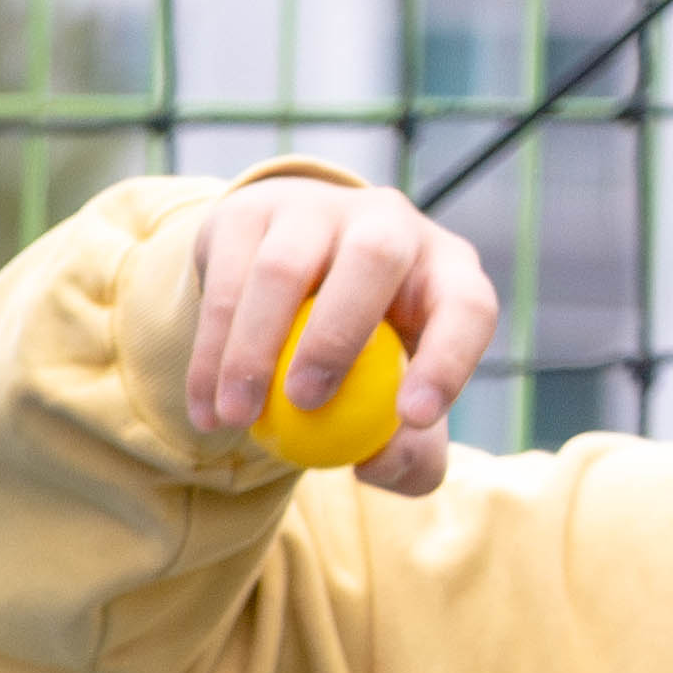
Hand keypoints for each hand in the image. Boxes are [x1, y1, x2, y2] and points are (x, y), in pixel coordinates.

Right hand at [178, 178, 506, 489]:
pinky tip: (206, 408)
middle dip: (339, 330)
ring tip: (238, 419)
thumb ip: (407, 457)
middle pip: (376, 255)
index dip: (449, 359)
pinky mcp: (248, 214)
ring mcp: (317, 210)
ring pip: (282, 268)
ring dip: (253, 350)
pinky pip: (225, 281)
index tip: (410, 419)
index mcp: (445, 271)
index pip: (466, 306)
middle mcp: (390, 223)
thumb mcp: (393, 413)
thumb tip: (376, 462)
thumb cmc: (359, 367)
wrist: (283, 289)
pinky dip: (210, 353)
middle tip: (304, 401)